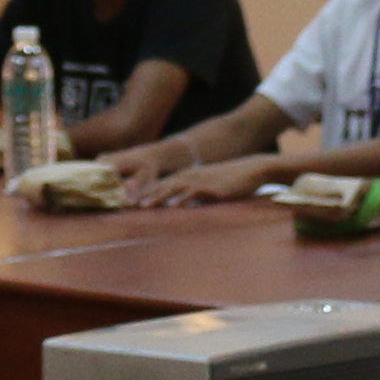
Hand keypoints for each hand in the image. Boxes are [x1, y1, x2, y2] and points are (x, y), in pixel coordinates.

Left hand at [118, 151, 280, 204]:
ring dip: (157, 198)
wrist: (253, 170)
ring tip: (143, 207)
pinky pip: (194, 193)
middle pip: (162, 187)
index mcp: (186, 177)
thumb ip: (193, 197)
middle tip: (126, 206)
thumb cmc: (231, 182)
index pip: (159, 186)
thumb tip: (181, 210)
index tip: (126, 204)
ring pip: (174, 189)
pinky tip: (173, 206)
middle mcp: (190, 177)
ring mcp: (201, 181)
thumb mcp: (208, 188)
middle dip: (144, 196)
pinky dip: (182, 199)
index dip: (143, 194)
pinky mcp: (213, 188)